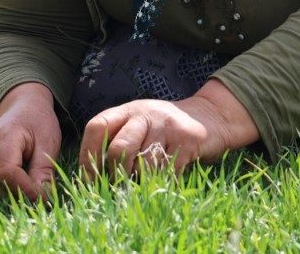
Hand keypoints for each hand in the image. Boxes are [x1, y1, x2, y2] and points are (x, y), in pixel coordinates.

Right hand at [0, 82, 62, 207]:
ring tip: (18, 200)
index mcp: (4, 137)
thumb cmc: (38, 124)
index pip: (6, 172)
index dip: (23, 189)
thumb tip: (42, 198)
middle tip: (31, 201)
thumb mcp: (48, 142)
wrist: (23, 109)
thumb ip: (44, 169)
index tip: (41, 198)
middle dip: (12, 198)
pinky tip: (0, 200)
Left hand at [79, 78, 257, 179]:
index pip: (98, 127)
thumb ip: (119, 141)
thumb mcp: (141, 125)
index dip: (88, 155)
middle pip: (119, 149)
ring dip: (141, 182)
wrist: (211, 116)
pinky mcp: (187, 140)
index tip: (88, 181)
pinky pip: (167, 172)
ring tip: (144, 185)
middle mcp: (146, 114)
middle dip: (115, 175)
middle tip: (118, 189)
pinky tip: (164, 183)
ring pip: (143, 165)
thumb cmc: (166, 129)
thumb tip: (93, 180)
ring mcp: (167, 126)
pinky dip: (161, 184)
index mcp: (129, 110)